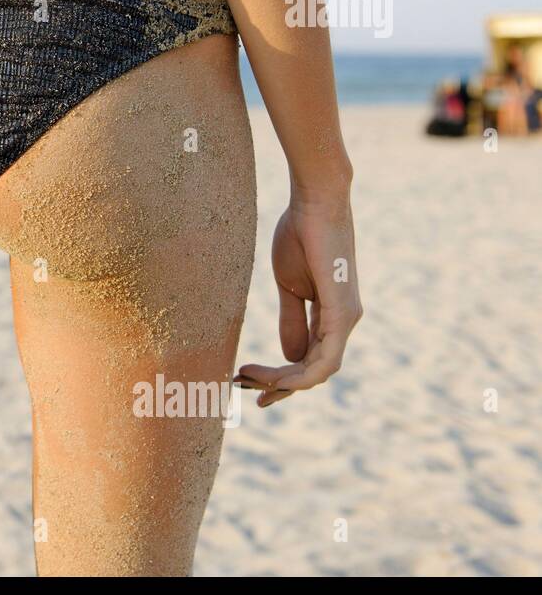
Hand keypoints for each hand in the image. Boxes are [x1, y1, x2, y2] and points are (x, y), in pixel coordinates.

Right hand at [236, 193, 361, 407]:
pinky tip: (274, 377)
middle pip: (314, 372)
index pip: (310, 358)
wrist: (315, 204)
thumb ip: (292, 319)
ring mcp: (347, 319)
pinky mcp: (343, 314)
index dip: (281, 376)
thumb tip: (289, 356)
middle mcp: (345, 322)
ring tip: (250, 379)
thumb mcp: (289, 285)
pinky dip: (299, 375)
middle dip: (279, 387)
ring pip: (319, 372)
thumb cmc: (301, 235)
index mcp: (332, 314)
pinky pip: (325, 360)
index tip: (247, 378)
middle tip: (247, 390)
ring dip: (283, 383)